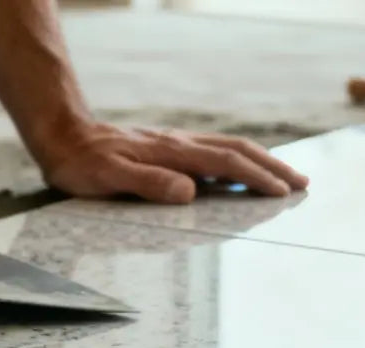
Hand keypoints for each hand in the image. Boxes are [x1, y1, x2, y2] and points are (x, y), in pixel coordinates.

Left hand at [36, 123, 308, 204]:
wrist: (62, 137)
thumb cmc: (82, 164)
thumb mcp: (108, 178)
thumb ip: (148, 184)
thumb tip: (189, 192)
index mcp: (171, 153)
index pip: (225, 164)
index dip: (256, 178)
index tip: (283, 193)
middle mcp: (179, 145)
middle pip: (237, 151)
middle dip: (272, 167)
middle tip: (302, 184)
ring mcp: (175, 145)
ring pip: (229, 149)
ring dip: (261, 162)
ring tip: (285, 177)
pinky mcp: (168, 149)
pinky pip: (214, 152)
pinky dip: (238, 161)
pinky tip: (242, 173)